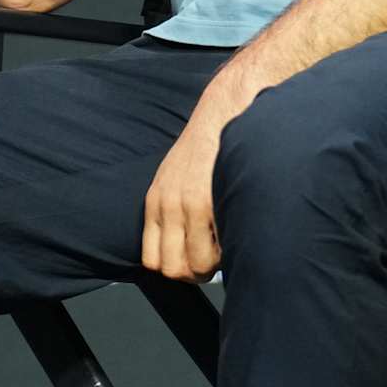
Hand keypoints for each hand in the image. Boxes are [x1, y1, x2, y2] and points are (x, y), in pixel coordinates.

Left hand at [142, 110, 228, 282]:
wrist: (224, 113)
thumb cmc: (206, 146)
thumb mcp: (175, 178)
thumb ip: (172, 209)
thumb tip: (182, 245)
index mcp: (156, 202)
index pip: (152, 259)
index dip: (175, 267)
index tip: (192, 262)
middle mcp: (167, 206)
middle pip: (171, 269)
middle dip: (195, 273)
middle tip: (213, 262)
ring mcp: (188, 205)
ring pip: (195, 265)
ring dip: (213, 265)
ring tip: (226, 247)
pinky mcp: (210, 202)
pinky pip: (216, 247)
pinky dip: (227, 250)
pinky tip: (234, 232)